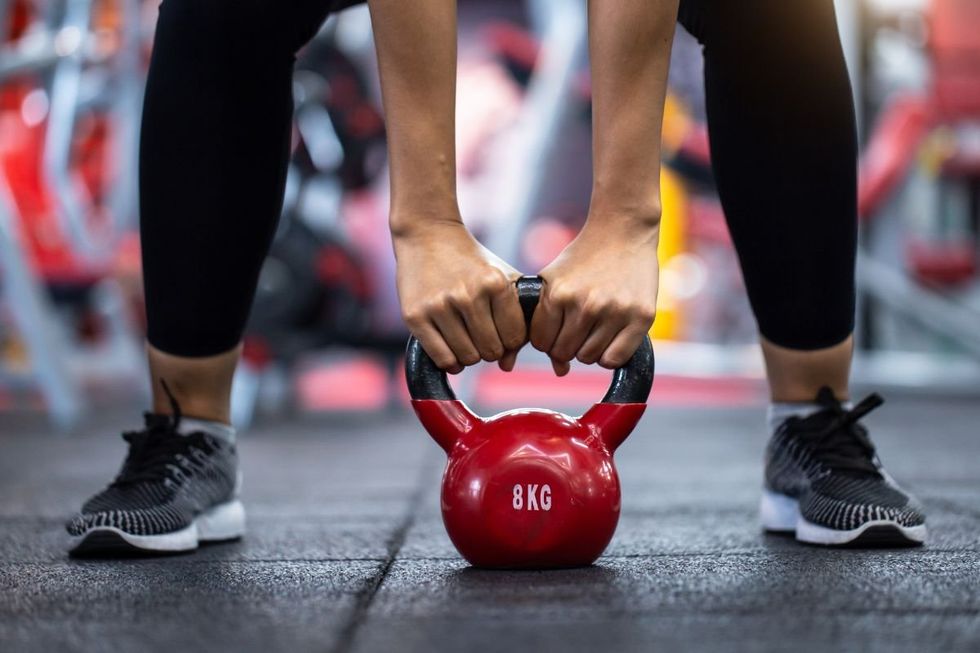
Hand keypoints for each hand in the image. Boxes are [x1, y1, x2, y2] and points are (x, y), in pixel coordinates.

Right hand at [394, 219, 524, 373]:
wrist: (427, 234)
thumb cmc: (471, 261)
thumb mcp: (501, 277)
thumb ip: (517, 317)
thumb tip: (507, 366)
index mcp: (495, 283)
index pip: (514, 338)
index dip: (510, 341)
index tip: (500, 333)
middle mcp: (468, 295)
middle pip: (490, 351)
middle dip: (490, 350)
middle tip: (481, 337)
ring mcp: (439, 306)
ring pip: (467, 358)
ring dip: (469, 355)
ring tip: (465, 340)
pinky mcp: (415, 315)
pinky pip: (441, 358)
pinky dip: (449, 362)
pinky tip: (451, 350)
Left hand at [532, 217, 658, 375]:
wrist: (622, 231)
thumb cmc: (583, 258)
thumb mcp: (553, 279)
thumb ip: (545, 321)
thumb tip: (560, 371)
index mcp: (559, 294)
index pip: (542, 343)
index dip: (547, 339)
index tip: (556, 328)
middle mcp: (586, 305)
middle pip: (565, 353)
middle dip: (566, 345)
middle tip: (577, 327)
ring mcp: (615, 311)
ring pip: (589, 358)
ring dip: (589, 349)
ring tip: (595, 327)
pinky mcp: (641, 316)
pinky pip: (616, 359)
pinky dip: (610, 355)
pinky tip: (610, 336)